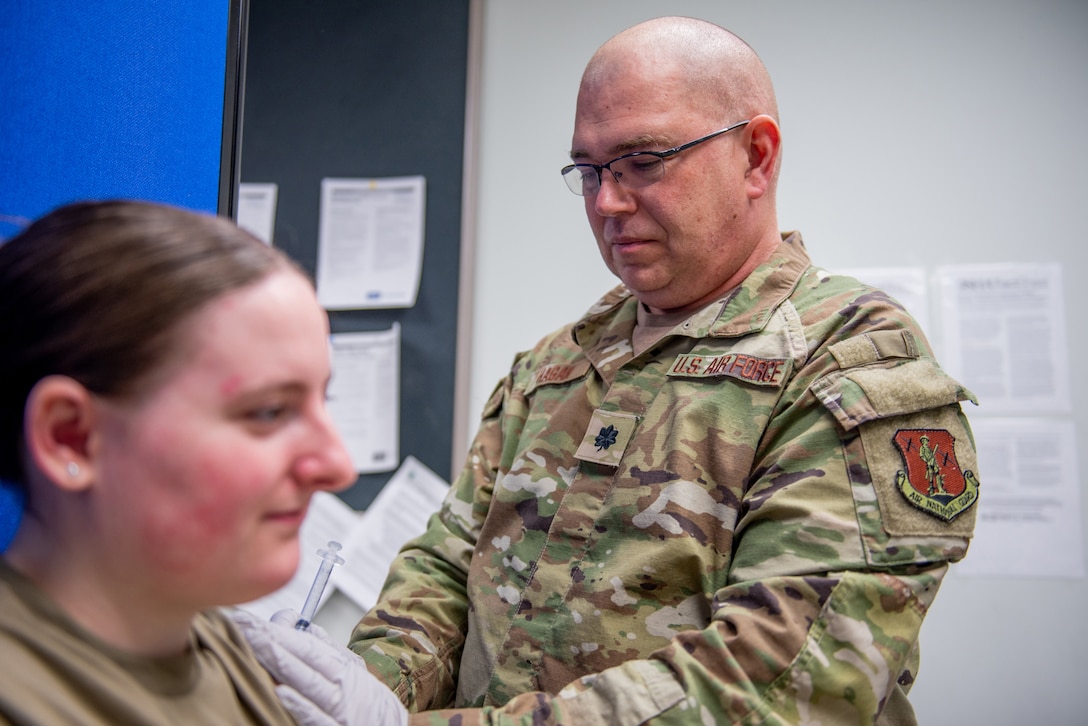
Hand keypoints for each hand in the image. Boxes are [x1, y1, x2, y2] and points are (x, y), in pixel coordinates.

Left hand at [229, 608, 406, 725]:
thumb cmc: (366, 701)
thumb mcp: (351, 670)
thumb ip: (322, 647)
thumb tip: (291, 620)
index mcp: (342, 668)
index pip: (306, 644)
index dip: (277, 630)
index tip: (247, 620)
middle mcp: (341, 685)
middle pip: (304, 659)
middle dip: (272, 641)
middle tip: (241, 627)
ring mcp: (339, 709)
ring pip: (309, 683)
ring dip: (283, 664)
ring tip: (258, 646)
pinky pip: (317, 718)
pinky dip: (300, 706)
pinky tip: (281, 693)